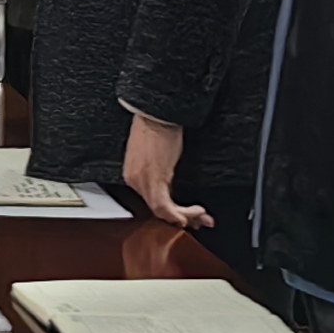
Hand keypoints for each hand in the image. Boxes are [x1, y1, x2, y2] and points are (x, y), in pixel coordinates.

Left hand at [117, 111, 213, 230]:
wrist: (157, 113)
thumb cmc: (157, 126)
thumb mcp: (156, 153)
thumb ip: (159, 169)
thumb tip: (171, 179)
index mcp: (132, 174)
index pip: (150, 201)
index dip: (170, 211)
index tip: (185, 214)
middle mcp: (134, 180)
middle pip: (156, 209)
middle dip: (181, 217)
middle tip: (199, 220)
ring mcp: (142, 182)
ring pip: (161, 211)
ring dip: (185, 216)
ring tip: (201, 216)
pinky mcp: (154, 180)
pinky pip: (164, 207)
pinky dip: (180, 213)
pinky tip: (195, 212)